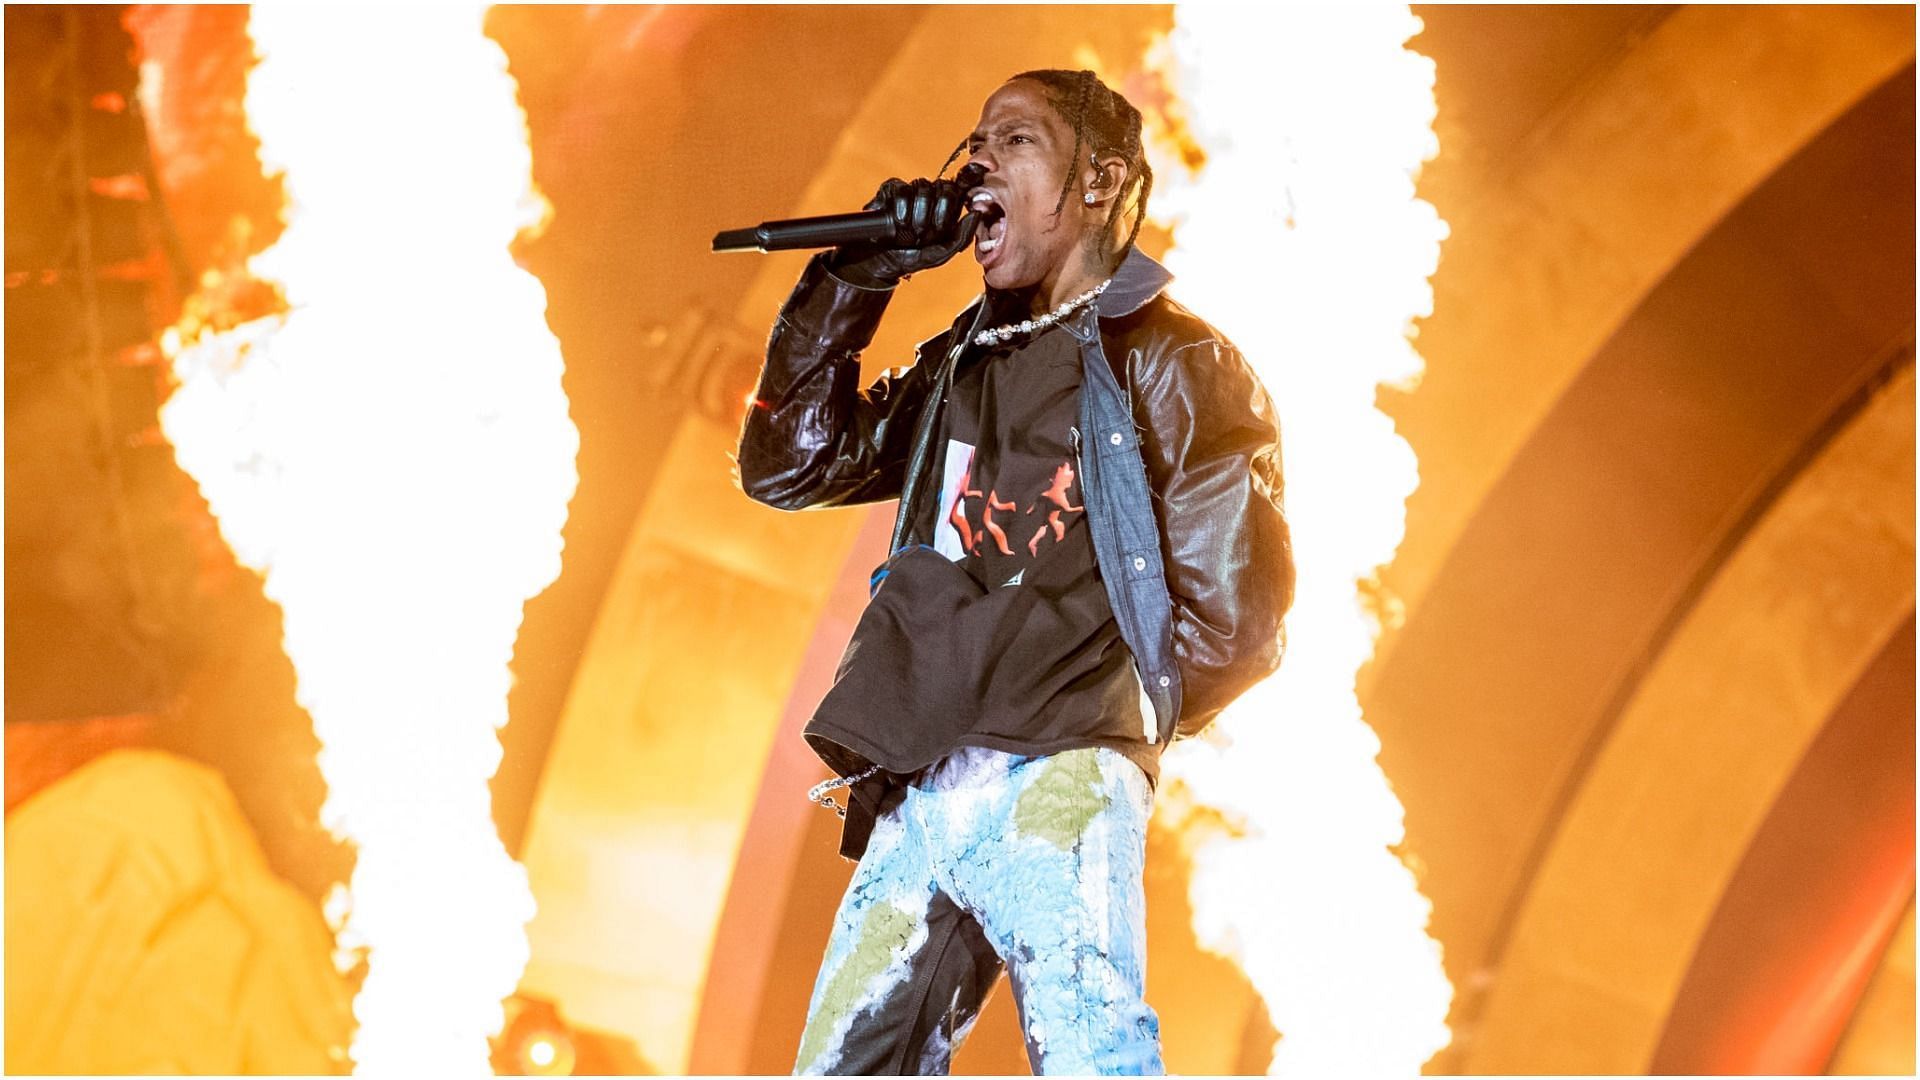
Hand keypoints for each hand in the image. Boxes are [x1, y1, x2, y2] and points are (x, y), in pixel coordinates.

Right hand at [826, 175, 979, 288]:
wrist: (879, 262)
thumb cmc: (911, 258)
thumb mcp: (941, 254)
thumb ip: (961, 237)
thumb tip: (976, 214)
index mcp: (946, 208)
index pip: (956, 191)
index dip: (948, 206)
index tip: (937, 228)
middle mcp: (930, 196)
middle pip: (942, 187)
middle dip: (933, 215)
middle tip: (923, 233)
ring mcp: (910, 190)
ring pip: (922, 187)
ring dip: (915, 216)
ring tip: (907, 232)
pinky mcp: (891, 189)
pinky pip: (901, 189)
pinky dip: (900, 209)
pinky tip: (897, 223)